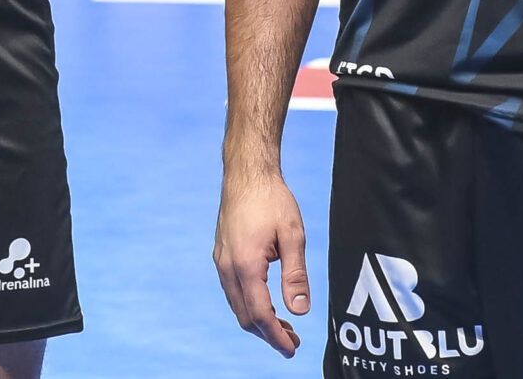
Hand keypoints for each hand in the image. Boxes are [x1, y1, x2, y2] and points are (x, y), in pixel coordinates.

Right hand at [215, 164, 310, 357]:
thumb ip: (295, 275)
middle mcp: (228, 268)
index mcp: (246, 266)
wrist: (247, 173)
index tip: (292, 349)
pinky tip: (268, 301)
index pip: (260, 314)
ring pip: (237, 305)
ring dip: (259, 320)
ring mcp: (221, 262)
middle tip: (292, 341)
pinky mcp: (222, 255)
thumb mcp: (292, 235)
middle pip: (245, 316)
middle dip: (268, 333)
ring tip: (284, 325)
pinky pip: (233, 291)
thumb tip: (301, 311)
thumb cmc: (272, 199)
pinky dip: (250, 304)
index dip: (276, 336)